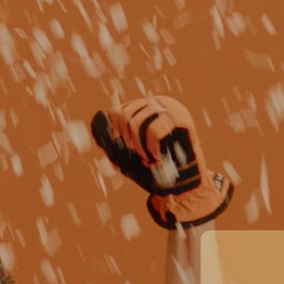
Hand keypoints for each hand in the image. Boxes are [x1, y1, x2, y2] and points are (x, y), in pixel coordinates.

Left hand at [91, 94, 234, 228]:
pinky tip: (158, 156)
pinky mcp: (181, 118)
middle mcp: (158, 103)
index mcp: (146, 108)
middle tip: (139, 156)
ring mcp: (171, 108)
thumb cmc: (158, 168)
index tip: (124, 148)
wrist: (185, 180)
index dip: (115, 131)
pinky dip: (151, 147)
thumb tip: (98, 139)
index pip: (118, 110)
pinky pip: (154, 129)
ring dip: (139, 146)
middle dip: (127, 141)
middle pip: (125, 115)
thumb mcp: (132, 157)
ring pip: (137, 122)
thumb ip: (117, 148)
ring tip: (148, 158)